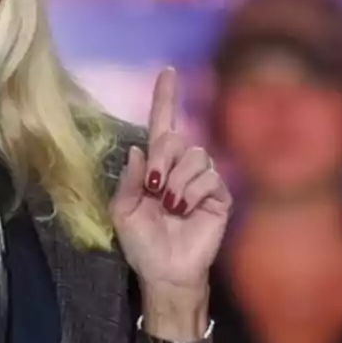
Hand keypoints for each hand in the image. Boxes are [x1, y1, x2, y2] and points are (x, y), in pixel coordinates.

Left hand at [110, 67, 231, 304]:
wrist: (164, 270)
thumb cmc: (142, 243)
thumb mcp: (122, 210)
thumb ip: (129, 178)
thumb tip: (138, 149)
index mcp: (156, 166)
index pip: (163, 124)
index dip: (165, 98)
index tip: (167, 71)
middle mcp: (181, 167)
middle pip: (177, 138)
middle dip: (162, 158)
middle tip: (153, 186)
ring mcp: (202, 180)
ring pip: (194, 156)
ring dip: (176, 181)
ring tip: (169, 205)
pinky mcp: (219, 195)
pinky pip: (208, 177)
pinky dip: (191, 192)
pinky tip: (184, 209)